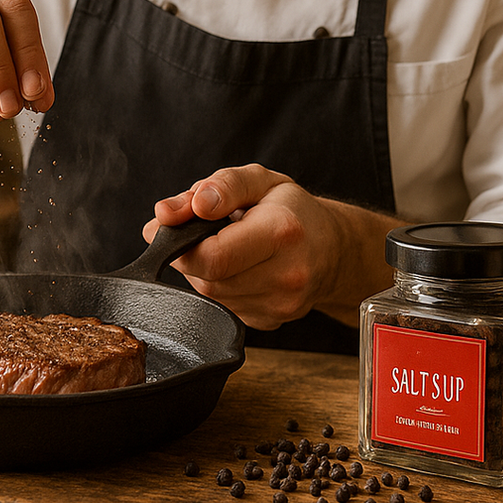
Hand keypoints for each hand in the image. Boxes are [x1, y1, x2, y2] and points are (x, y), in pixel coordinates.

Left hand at [141, 164, 353, 330]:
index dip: (179, 243)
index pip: (213, 256)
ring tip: (225, 247)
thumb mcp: (259, 180)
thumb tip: (168, 213)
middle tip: (200, 232)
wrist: (334, 248)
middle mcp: (286, 275)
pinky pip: (224, 307)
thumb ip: (217, 187)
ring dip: (204, 271)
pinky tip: (238, 269)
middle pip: (207, 278)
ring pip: (211, 296)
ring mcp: (280, 305)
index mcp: (282, 232)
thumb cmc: (293, 209)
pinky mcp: (270, 322)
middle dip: (191, 254)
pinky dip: (219, 287)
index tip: (168, 227)